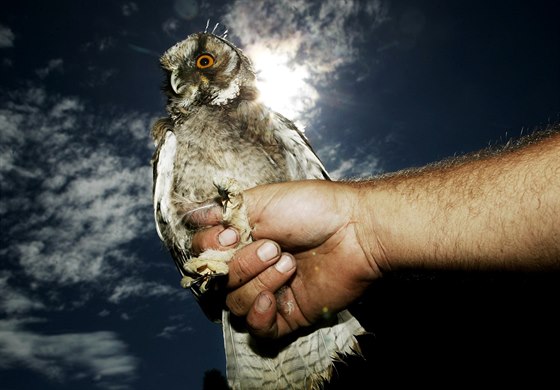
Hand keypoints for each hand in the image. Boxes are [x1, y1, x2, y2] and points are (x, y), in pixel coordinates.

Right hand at [189, 180, 381, 337]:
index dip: (211, 249)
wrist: (353, 230)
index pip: (205, 255)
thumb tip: (190, 216)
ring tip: (289, 263)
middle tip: (273, 246)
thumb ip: (223, 213)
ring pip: (235, 303)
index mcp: (243, 239)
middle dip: (242, 264)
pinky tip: (275, 298)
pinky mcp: (288, 314)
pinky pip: (257, 329)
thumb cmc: (310, 209)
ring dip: (259, 283)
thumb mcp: (261, 200)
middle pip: (218, 282)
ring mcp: (269, 291)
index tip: (232, 234)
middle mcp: (251, 267)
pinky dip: (260, 314)